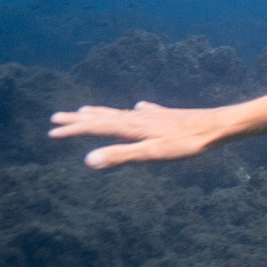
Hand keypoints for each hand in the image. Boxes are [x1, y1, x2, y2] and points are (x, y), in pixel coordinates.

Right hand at [49, 100, 230, 168]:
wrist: (216, 127)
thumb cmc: (185, 144)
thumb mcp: (150, 154)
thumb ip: (120, 157)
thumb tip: (87, 161)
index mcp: (131, 127)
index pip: (95, 127)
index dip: (73, 130)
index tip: (51, 132)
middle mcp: (138, 118)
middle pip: (103, 117)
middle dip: (79, 119)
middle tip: (56, 117)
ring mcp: (153, 116)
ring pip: (121, 113)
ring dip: (101, 113)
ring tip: (86, 110)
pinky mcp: (167, 116)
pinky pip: (145, 111)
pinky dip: (135, 110)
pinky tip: (140, 106)